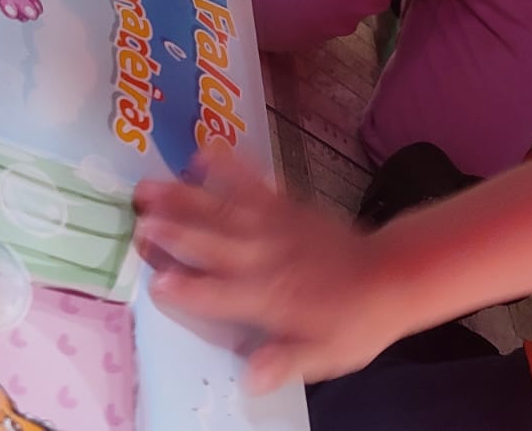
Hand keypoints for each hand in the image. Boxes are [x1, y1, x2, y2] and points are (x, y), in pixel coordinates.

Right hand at [133, 150, 408, 391]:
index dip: (190, 290)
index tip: (158, 281)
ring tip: (151, 187)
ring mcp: (277, 228)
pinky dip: (232, 167)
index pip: (222, 296)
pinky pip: (256, 184)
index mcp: (271, 299)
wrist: (391, 277)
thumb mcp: (325, 354)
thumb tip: (251, 378)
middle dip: (176, 234)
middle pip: (214, 246)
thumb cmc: (354, 321)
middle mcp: (268, 259)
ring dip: (187, 198)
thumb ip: (286, 362)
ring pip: (224, 211)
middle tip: (141, 221)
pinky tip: (206, 152)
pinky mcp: (288, 208)